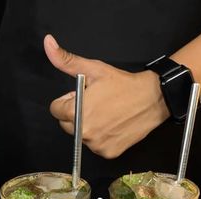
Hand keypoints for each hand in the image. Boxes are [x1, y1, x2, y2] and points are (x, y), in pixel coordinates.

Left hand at [44, 34, 168, 158]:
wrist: (152, 99)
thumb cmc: (123, 85)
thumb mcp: (93, 69)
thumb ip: (66, 61)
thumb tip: (48, 44)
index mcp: (75, 112)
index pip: (56, 110)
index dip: (68, 101)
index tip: (83, 96)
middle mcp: (84, 133)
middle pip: (67, 125)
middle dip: (76, 115)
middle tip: (96, 105)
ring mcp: (96, 145)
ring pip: (82, 137)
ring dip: (89, 128)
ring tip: (107, 114)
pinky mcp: (108, 153)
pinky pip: (97, 146)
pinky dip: (102, 138)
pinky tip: (113, 126)